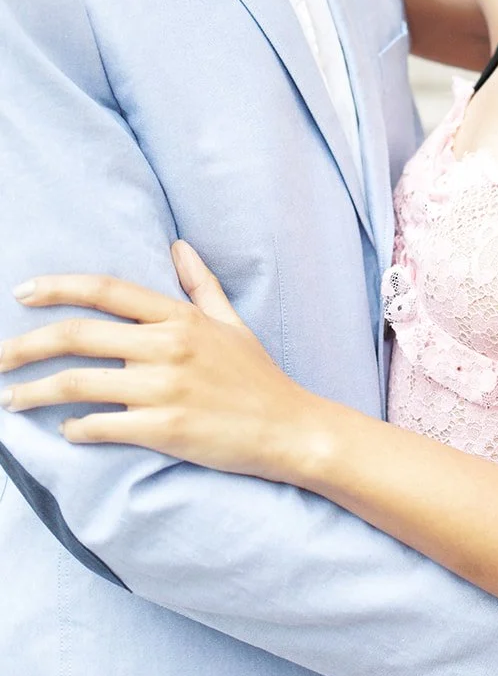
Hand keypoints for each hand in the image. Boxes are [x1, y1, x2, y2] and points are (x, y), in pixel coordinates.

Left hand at [0, 242, 329, 481]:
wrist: (291, 430)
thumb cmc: (259, 379)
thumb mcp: (232, 323)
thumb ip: (201, 285)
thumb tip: (178, 246)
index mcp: (180, 317)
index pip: (106, 290)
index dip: (58, 288)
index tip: (21, 293)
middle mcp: (168, 346)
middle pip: (77, 336)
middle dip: (24, 347)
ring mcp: (165, 388)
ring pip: (78, 384)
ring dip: (34, 392)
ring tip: (9, 399)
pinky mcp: (164, 428)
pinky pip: (101, 426)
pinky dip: (74, 429)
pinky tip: (65, 430)